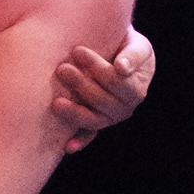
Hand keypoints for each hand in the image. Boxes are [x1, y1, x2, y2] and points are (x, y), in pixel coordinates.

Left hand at [51, 25, 154, 152]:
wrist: (115, 51)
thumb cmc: (126, 46)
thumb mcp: (137, 46)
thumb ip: (133, 55)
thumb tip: (122, 68)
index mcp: (136, 89)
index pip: (117, 81)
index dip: (97, 67)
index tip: (77, 51)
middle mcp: (125, 108)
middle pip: (102, 100)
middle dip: (81, 84)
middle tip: (62, 68)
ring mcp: (109, 118)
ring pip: (93, 119)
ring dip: (75, 112)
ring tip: (56, 102)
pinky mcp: (95, 122)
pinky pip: (89, 134)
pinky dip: (79, 141)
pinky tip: (68, 147)